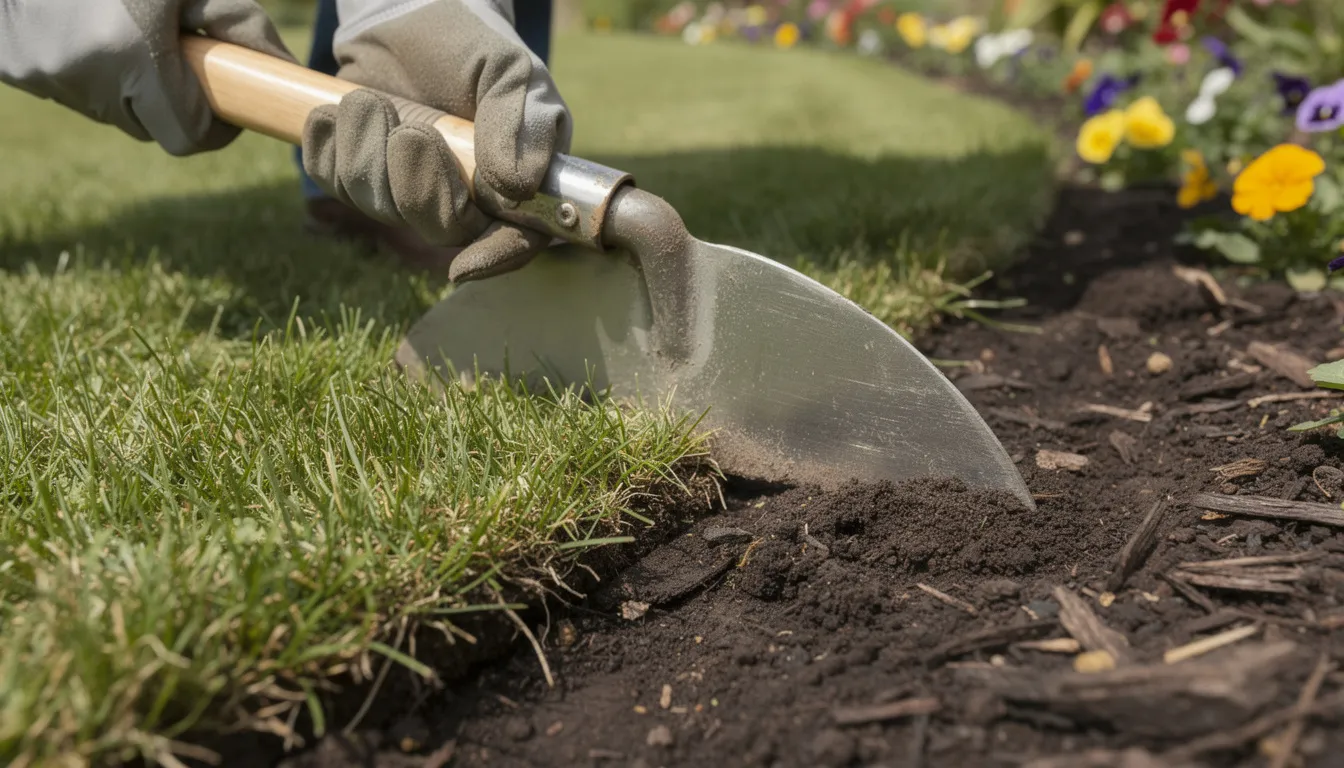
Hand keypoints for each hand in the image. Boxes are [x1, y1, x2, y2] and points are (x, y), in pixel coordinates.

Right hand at [0, 0, 294, 155]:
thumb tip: (282, 68)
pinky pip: (78, 92)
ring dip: (134, 87)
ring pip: (117, 114)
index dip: (215, 128)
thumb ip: (236, 21)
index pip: (190, 136)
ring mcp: (53, 81)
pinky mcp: (21, 74)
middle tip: (178, 60)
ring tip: (130, 37)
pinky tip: (90, 32)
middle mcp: (90, 79)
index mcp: (133, 54)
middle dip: (176, 103)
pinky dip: (95, 73)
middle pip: (156, 129)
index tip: (226, 105)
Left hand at [299, 0, 572, 282]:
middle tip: (412, 131)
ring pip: (378, 206)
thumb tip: (517, 187)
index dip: (492, 260)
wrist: (410, 12)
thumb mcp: (508, 70)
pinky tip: (336, 109)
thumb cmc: (471, 44)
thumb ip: (522, 122)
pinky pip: (332, 181)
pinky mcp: (356, 172)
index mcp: (515, 182)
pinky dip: (328, 144)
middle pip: (438, 229)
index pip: (514, 240)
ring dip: (368, 151)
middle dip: (418, 185)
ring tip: (373, 100)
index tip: (463, 267)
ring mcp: (405, 189)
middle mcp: (462, 197)